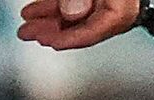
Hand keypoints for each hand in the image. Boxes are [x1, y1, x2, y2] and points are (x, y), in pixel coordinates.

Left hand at [16, 0, 145, 49]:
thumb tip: (72, 12)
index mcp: (125, 2)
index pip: (101, 27)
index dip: (73, 38)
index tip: (50, 42)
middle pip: (87, 21)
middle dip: (54, 28)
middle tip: (28, 32)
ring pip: (80, 10)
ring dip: (52, 16)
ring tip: (29, 20)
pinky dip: (59, 3)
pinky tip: (43, 6)